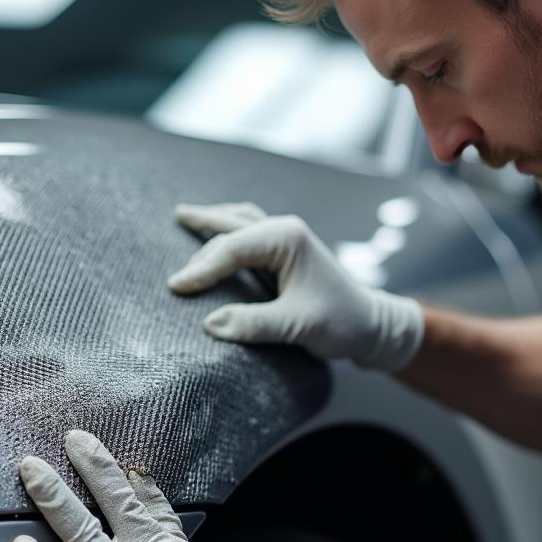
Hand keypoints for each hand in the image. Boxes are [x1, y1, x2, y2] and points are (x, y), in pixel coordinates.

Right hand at [169, 201, 424, 372]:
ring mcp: (285, 238)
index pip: (231, 248)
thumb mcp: (297, 326)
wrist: (371, 325)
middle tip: (170, 269)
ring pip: (239, 221)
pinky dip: (227, 230)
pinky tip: (214, 230)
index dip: (201, 269)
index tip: (176, 289)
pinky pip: (248, 231)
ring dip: (212, 221)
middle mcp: (284, 231)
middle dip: (198, 242)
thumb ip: (254, 324)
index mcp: (287, 239)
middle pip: (230, 229)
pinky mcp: (285, 252)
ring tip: (183, 215)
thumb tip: (210, 324)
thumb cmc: (340, 323)